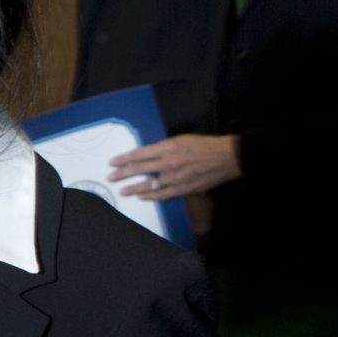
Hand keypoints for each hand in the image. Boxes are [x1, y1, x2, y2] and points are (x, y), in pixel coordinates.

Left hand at [107, 133, 239, 201]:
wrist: (227, 157)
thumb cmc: (205, 145)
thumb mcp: (182, 139)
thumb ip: (164, 147)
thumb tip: (149, 154)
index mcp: (168, 147)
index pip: (140, 154)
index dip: (124, 158)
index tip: (113, 162)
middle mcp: (169, 162)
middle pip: (139, 169)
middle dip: (123, 173)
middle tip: (111, 177)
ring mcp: (175, 177)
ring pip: (148, 184)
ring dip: (133, 188)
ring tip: (122, 190)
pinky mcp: (183, 188)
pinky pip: (162, 195)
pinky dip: (150, 196)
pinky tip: (142, 197)